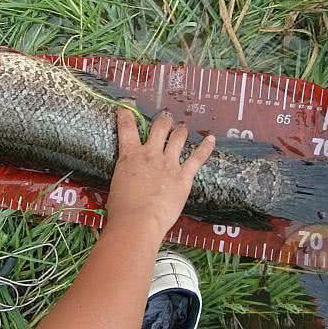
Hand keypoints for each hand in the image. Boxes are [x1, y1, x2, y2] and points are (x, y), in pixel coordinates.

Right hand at [105, 108, 214, 237]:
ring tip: (183, 126)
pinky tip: (210, 138)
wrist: (138, 221)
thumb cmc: (121, 209)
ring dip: (181, 130)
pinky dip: (205, 147)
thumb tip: (128, 180)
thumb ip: (125, 176)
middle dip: (163, 120)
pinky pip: (197, 158)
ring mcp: (168, 163)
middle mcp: (150, 154)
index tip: (126, 108)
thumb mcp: (117, 185)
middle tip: (165, 117)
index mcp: (130, 156)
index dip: (126, 115)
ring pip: (178, 137)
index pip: (127, 128)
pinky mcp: (183, 176)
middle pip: (159, 128)